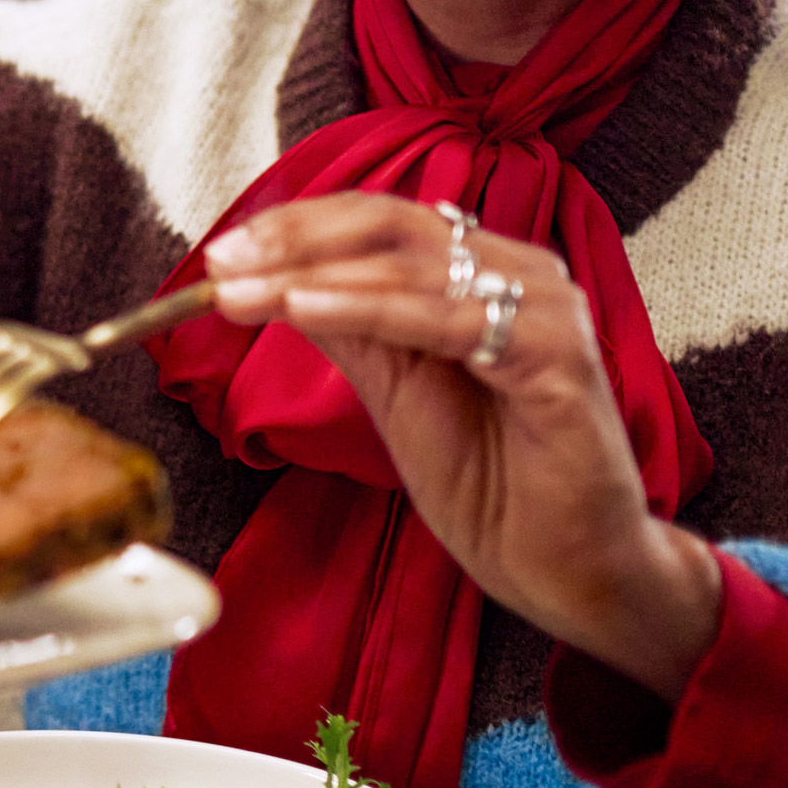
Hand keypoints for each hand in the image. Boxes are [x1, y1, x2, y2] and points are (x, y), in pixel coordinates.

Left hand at [205, 195, 723, 695]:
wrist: (566, 566)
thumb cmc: (492, 483)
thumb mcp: (397, 393)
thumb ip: (352, 331)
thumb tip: (276, 280)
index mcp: (485, 272)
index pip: (380, 221)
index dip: (297, 228)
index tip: (222, 256)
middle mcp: (522, 273)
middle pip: (391, 225)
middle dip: (294, 240)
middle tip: (221, 263)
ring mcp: (546, 310)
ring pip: (410, 265)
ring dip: (312, 274)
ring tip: (239, 291)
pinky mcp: (558, 358)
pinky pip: (446, 320)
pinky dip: (368, 309)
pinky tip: (304, 309)